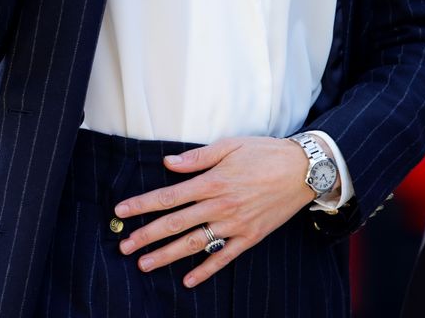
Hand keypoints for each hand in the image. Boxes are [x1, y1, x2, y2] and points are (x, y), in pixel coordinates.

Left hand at [114, 136, 314, 288]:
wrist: (303, 170)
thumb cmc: (264, 152)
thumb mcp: (230, 145)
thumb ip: (198, 157)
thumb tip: (168, 163)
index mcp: (212, 181)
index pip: (169, 195)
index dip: (143, 204)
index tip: (121, 211)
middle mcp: (220, 205)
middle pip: (175, 223)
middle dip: (146, 235)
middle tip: (124, 246)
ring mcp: (235, 224)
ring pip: (194, 243)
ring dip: (167, 255)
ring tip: (144, 264)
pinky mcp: (250, 237)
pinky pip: (223, 257)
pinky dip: (205, 270)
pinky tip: (187, 279)